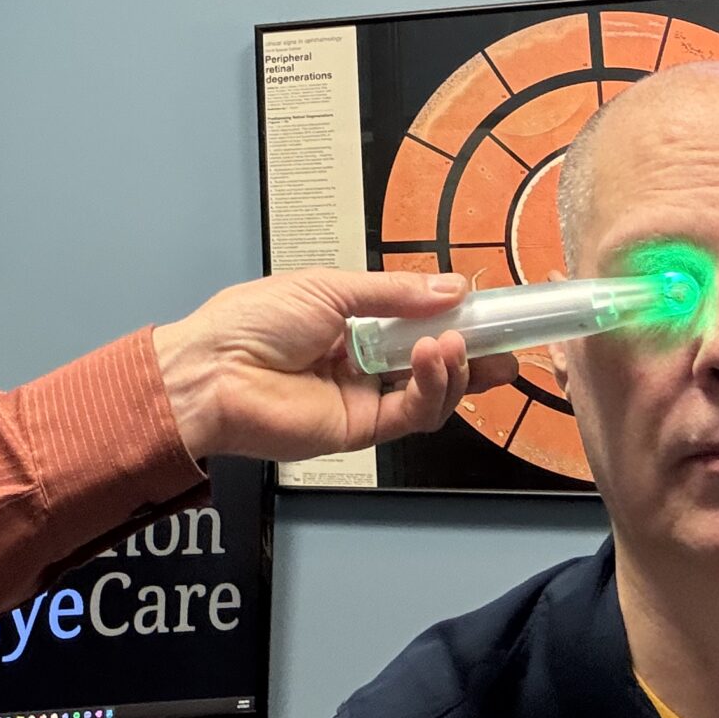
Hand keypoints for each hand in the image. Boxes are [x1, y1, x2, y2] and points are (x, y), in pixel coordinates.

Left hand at [152, 272, 517, 463]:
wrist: (213, 370)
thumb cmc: (252, 321)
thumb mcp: (330, 287)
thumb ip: (395, 293)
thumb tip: (452, 287)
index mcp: (349, 323)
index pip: (416, 322)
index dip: (454, 318)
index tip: (489, 311)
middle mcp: (360, 362)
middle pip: (431, 363)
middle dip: (472, 354)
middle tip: (504, 342)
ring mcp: (361, 398)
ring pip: (429, 393)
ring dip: (453, 368)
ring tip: (456, 343)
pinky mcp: (359, 429)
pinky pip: (410, 414)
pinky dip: (431, 387)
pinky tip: (434, 358)